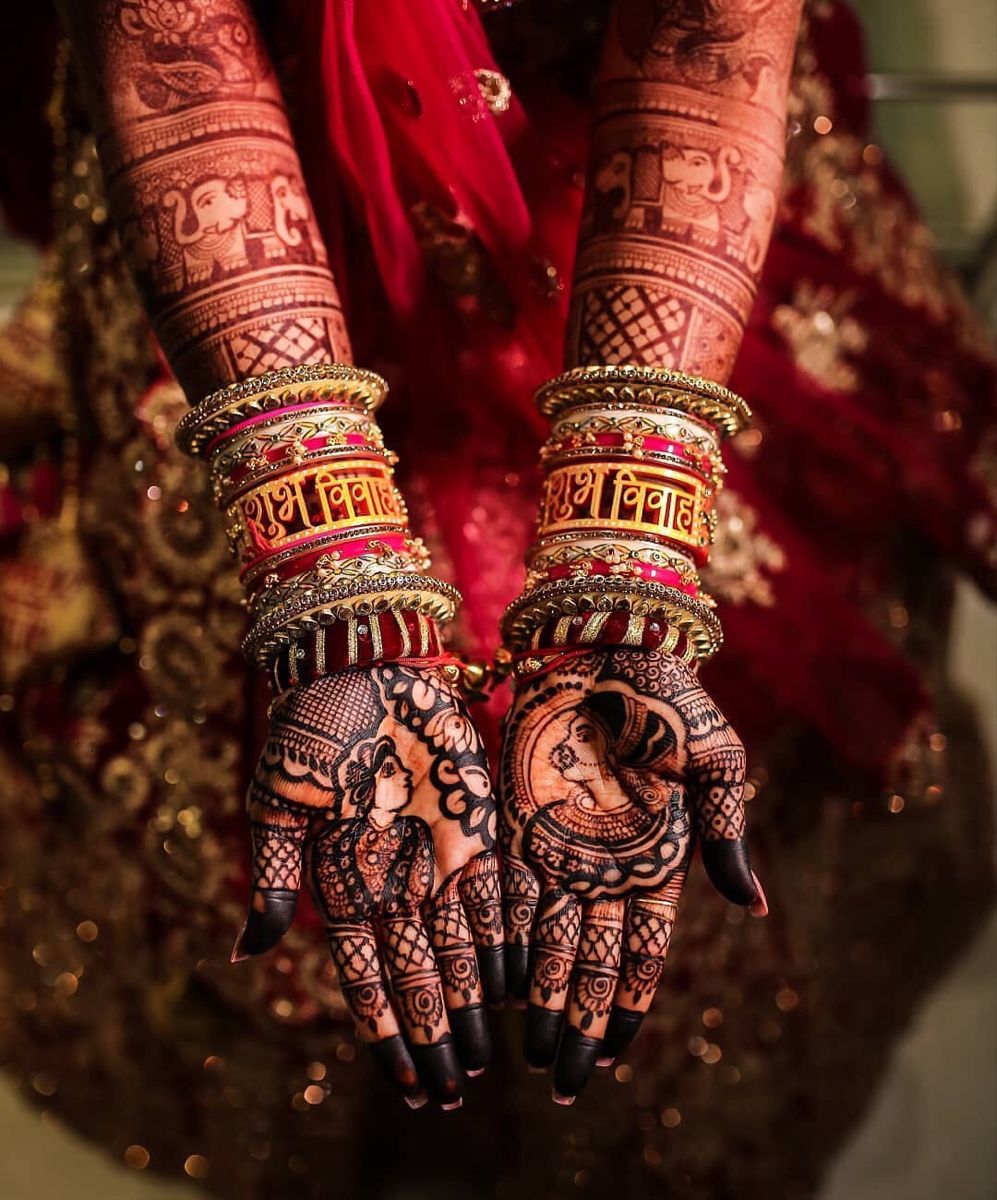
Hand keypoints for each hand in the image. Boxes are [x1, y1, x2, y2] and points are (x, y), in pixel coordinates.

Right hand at [235, 664, 504, 1108]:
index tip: (404, 1084)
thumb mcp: (278, 801)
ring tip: (488, 1058)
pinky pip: (497, 892)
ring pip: (462, 946)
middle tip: (455, 1090)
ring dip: (475, 1004)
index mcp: (346, 883)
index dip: (385, 1032)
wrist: (362, 665)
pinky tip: (521, 984)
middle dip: (438, 1033)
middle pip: (420, 974)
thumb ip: (276, 874)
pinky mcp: (476, 824)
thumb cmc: (311, 728)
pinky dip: (507, 938)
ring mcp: (438, 856)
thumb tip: (248, 953)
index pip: (367, 976)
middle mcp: (397, 881)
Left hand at [499, 649, 764, 1101]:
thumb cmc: (668, 697)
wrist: (605, 640)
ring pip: (548, 936)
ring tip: (527, 1050)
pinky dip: (501, 937)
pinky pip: (507, 888)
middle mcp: (606, 861)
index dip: (627, 1005)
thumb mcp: (715, 761)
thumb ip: (726, 832)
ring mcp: (560, 843)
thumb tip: (753, 907)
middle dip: (577, 1018)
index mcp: (657, 855)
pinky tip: (492, 983)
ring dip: (539, 993)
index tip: (613, 1056)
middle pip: (591, 957)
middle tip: (561, 1078)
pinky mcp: (516, 817)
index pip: (642, 950)